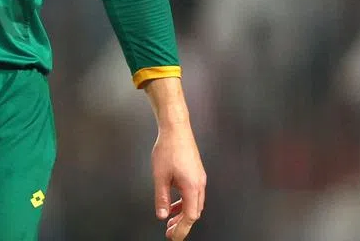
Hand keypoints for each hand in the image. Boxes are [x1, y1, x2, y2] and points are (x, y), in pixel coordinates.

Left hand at [152, 123, 205, 239]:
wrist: (176, 129)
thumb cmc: (168, 149)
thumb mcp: (160, 176)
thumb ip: (161, 198)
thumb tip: (162, 215)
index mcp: (192, 187)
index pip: (190, 216)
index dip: (182, 229)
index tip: (174, 237)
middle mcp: (200, 185)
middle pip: (194, 212)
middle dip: (182, 224)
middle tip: (171, 233)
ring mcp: (199, 179)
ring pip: (193, 203)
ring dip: (182, 213)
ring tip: (170, 220)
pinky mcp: (196, 173)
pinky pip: (192, 194)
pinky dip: (183, 202)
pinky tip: (173, 203)